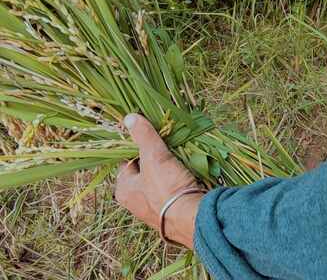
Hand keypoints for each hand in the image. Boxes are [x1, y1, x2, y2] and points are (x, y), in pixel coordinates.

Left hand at [114, 114, 202, 247]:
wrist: (192, 219)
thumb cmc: (166, 188)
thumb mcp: (154, 156)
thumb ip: (143, 136)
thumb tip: (129, 118)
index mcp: (123, 190)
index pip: (125, 162)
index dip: (137, 149)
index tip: (149, 138)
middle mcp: (136, 203)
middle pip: (145, 173)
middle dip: (156, 160)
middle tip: (168, 147)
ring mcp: (155, 210)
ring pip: (161, 183)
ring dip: (170, 172)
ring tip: (181, 158)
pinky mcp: (173, 215)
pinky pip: (174, 193)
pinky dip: (180, 184)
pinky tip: (189, 175)